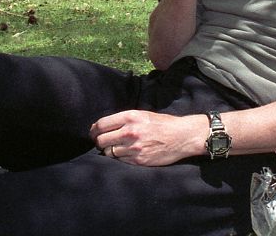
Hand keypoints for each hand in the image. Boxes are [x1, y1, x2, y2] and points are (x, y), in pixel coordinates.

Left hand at [89, 110, 207, 165]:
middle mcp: (130, 132)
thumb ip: (124, 119)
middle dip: (99, 142)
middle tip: (102, 142)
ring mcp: (134, 148)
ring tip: (116, 148)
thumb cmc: (163, 123)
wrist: (182, 136)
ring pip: (109, 152)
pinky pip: (120, 161)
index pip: (101, 124)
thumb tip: (104, 126)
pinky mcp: (139, 160)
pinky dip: (121, 158)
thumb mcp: (143, 114)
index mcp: (130, 117)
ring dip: (110, 151)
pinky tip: (127, 153)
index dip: (94, 130)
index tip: (93, 133)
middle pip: (101, 140)